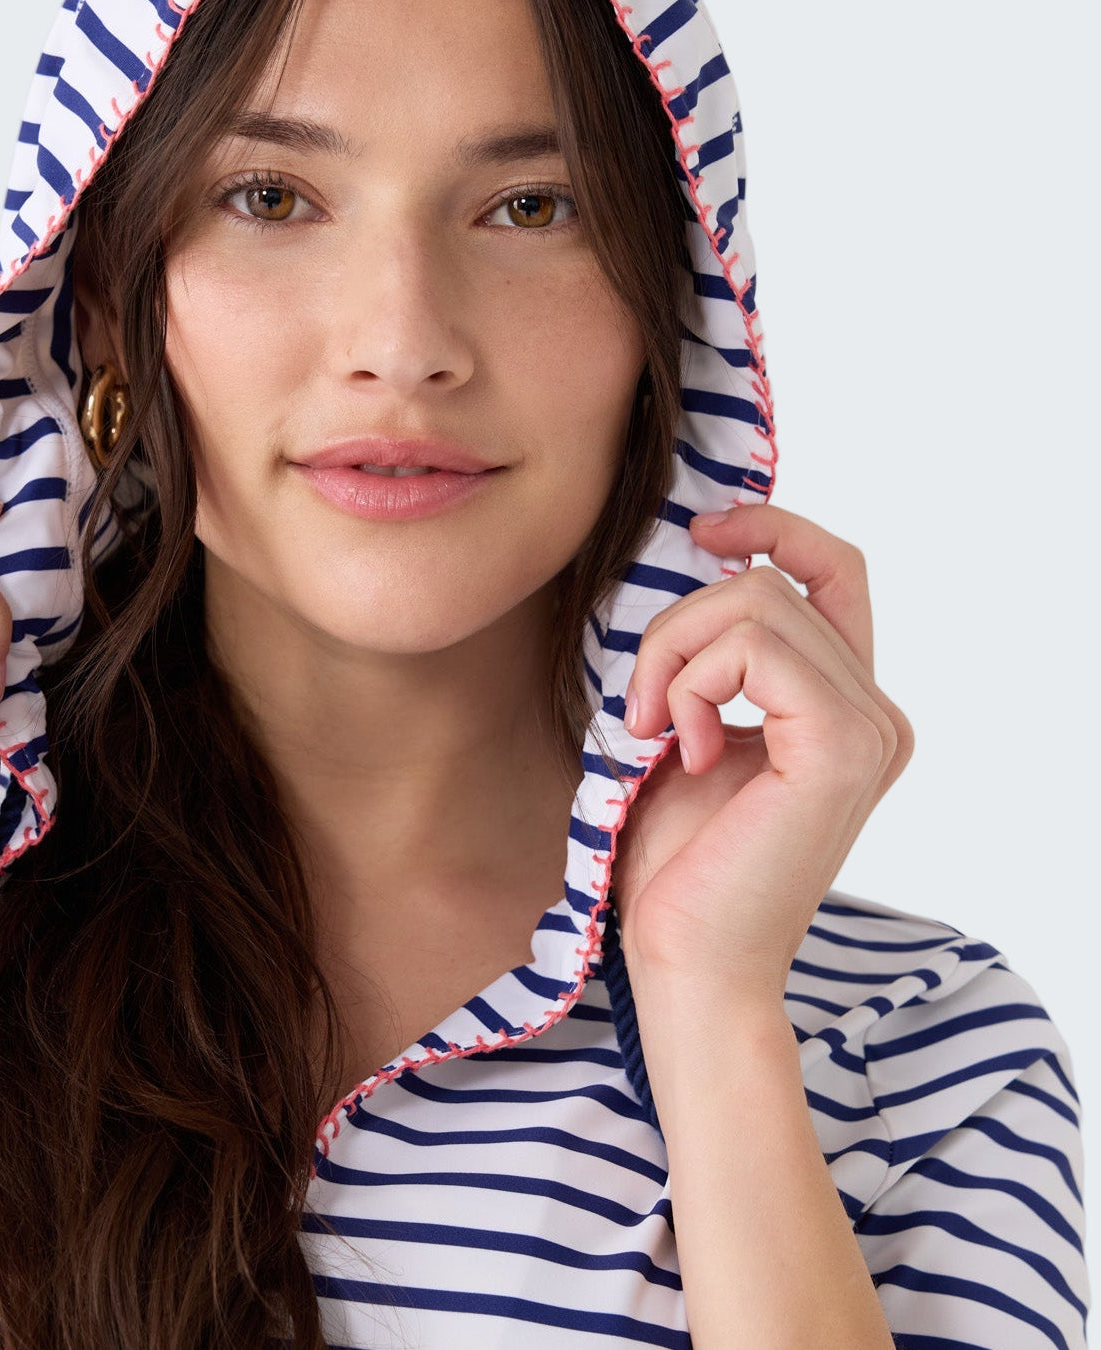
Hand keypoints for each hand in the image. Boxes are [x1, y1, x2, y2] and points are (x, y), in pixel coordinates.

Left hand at [611, 504, 912, 1005]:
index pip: (833, 573)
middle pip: (769, 583)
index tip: (705, 531)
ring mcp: (870, 727)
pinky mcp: (843, 744)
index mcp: (843, 707)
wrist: (687, 960)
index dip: (774, 529)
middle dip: (677, 628)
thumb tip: (706, 568)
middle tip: (642, 709)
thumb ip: (716, 662)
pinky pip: (753, 648)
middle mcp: (875, 711)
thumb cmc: (679, 862)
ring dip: (673, 657)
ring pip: (756, 602)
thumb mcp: (691, 732)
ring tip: (657, 733)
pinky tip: (684, 751)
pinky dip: (692, 685)